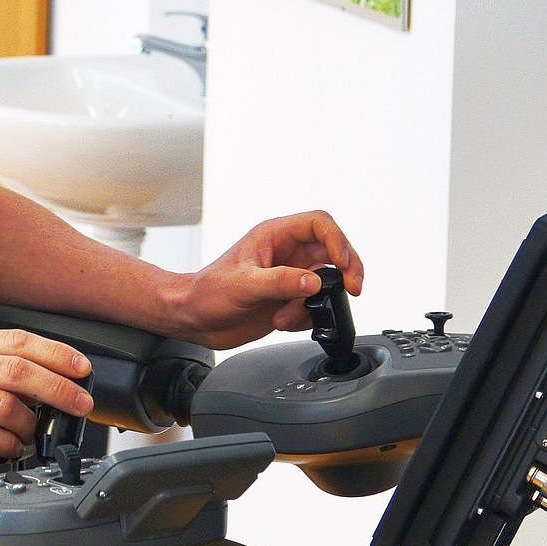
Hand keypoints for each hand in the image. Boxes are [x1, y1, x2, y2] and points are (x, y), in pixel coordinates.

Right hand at [0, 328, 93, 463]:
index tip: (82, 368)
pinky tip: (8, 449)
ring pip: (6, 404)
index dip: (57, 354)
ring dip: (29, 425)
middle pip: (21, 369)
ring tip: (31, 436)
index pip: (18, 340)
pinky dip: (4, 444)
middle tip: (81, 403)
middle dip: (60, 388)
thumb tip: (26, 378)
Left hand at [171, 211, 362, 349]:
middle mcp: (286, 253)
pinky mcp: (290, 298)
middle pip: (333, 251)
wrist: (194, 319)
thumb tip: (314, 281)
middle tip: (352, 289)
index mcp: (274, 236)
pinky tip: (283, 321)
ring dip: (315, 303)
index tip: (343, 264)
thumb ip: (280, 282)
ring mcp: (290, 276)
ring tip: (286, 315)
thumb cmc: (207, 293)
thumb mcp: (243, 285)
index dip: (338, 241)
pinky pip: (316, 305)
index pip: (319, 224)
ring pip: (326, 282)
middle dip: (345, 271)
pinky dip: (306, 317)